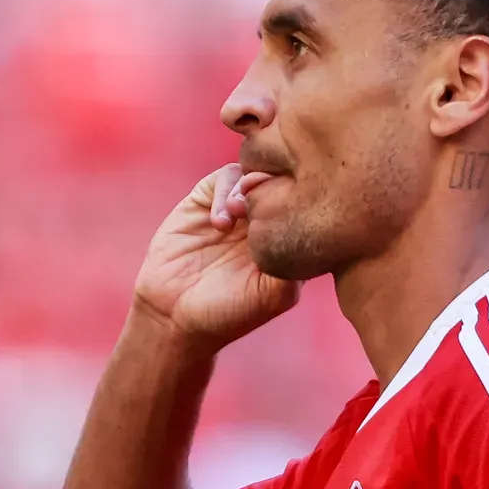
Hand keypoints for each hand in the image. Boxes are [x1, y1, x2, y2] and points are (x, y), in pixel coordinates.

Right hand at [131, 164, 298, 344]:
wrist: (173, 314)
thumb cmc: (228, 313)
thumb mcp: (272, 296)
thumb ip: (296, 265)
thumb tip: (315, 231)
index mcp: (287, 240)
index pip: (309, 204)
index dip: (305, 199)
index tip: (292, 213)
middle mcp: (265, 221)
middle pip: (284, 180)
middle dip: (277, 184)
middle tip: (263, 204)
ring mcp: (236, 209)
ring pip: (255, 173)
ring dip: (250, 187)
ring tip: (239, 213)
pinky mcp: (206, 201)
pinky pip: (225, 177)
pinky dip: (224, 192)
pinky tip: (219, 223)